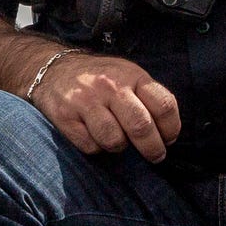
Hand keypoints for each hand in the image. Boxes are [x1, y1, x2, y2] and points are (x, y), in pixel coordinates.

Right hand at [34, 51, 182, 160]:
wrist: (54, 69)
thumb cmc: (101, 79)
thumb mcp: (128, 76)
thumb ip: (148, 98)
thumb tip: (167, 134)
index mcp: (132, 75)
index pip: (163, 105)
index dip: (171, 128)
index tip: (168, 139)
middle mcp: (110, 86)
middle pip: (141, 126)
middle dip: (152, 148)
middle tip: (155, 156)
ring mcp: (86, 101)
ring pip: (114, 140)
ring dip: (119, 147)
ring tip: (117, 140)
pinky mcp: (66, 116)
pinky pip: (90, 146)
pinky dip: (96, 147)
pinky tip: (94, 136)